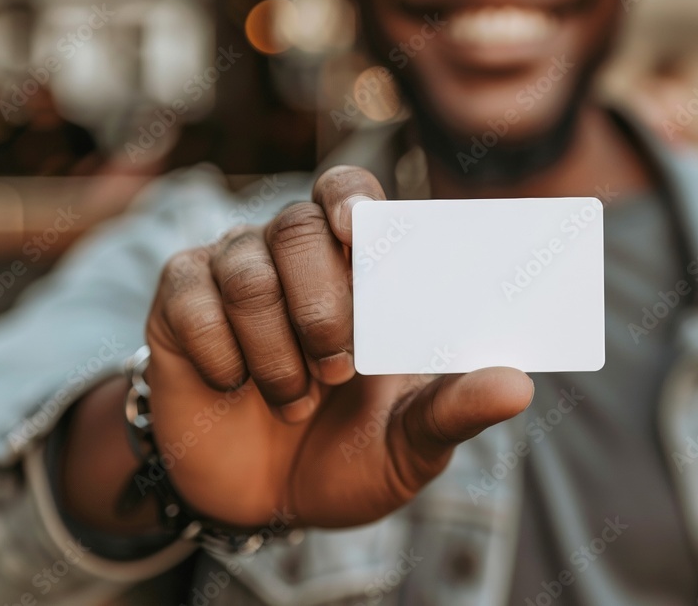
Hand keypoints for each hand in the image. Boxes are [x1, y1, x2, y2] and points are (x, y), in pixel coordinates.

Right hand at [144, 165, 533, 528]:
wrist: (263, 501)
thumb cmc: (347, 455)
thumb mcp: (410, 444)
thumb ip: (456, 411)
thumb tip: (519, 386)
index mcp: (357, 274)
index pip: (352, 197)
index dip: (352, 202)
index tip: (355, 233)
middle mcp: (293, 258)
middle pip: (299, 228)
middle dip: (322, 308)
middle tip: (337, 372)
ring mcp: (232, 274)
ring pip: (246, 270)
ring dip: (275, 350)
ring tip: (294, 398)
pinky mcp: (178, 302)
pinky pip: (188, 296)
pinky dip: (220, 354)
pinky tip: (234, 385)